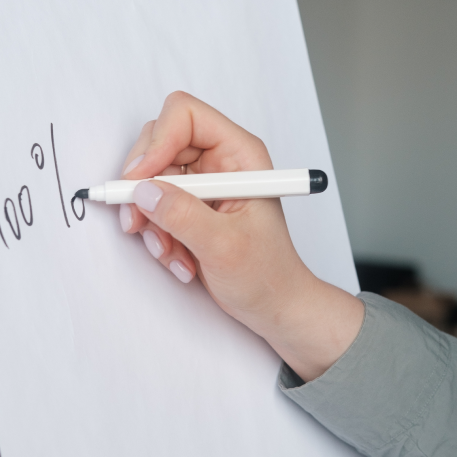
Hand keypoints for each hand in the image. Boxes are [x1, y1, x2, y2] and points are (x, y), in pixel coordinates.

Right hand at [120, 92, 363, 380]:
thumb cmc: (266, 274)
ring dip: (151, 220)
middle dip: (143, 186)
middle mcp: (219, 162)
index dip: (157, 142)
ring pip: (150, 180)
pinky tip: (178, 259)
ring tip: (172, 253)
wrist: (272, 303)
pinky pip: (154, 206)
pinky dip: (156, 234)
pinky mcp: (190, 207)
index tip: (140, 182)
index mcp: (240, 154)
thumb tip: (142, 191)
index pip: (185, 116)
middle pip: (158, 144)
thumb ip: (182, 215)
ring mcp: (202, 185)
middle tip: (139, 222)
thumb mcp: (224, 245)